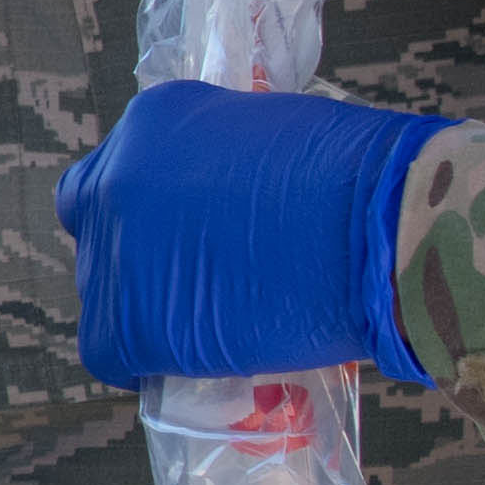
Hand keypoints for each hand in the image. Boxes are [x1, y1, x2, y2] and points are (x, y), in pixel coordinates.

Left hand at [62, 79, 453, 389]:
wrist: (386, 231)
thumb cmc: (365, 181)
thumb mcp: (272, 138)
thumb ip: (225, 165)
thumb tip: (222, 209)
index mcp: (152, 120)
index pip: (121, 174)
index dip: (151, 213)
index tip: (184, 238)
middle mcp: (117, 179)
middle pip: (98, 229)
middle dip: (139, 257)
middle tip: (193, 284)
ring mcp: (118, 249)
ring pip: (104, 291)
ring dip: (149, 309)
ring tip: (212, 325)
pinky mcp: (132, 320)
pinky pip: (112, 350)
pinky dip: (144, 362)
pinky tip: (189, 364)